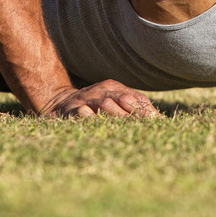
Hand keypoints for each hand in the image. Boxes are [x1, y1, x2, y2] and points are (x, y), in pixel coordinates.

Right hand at [39, 79, 159, 117]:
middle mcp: (101, 90)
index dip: (148, 110)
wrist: (56, 101)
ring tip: (131, 128)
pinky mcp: (71, 110)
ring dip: (119, 116)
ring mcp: (86, 99)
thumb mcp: (111, 101)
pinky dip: (93, 119)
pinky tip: (102, 126)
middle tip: (149, 128)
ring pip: (105, 104)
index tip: (159, 123)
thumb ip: (131, 107)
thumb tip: (159, 121)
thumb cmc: (91, 105)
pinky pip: (83, 113)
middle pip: (124, 99)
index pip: (136, 97)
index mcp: (114, 87)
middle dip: (138, 114)